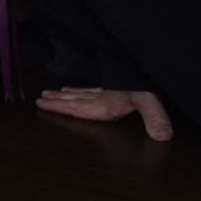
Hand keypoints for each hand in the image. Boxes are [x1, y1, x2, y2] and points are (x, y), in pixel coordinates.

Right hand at [35, 86, 173, 140]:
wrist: (152, 64)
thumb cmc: (149, 84)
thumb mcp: (151, 100)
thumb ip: (154, 117)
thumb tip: (161, 136)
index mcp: (107, 104)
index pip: (77, 106)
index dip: (59, 107)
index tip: (41, 103)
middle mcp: (105, 97)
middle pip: (76, 99)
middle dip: (58, 100)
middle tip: (40, 98)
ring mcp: (110, 90)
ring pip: (83, 92)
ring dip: (67, 94)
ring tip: (53, 93)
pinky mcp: (118, 85)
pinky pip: (94, 88)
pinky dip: (83, 89)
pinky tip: (80, 89)